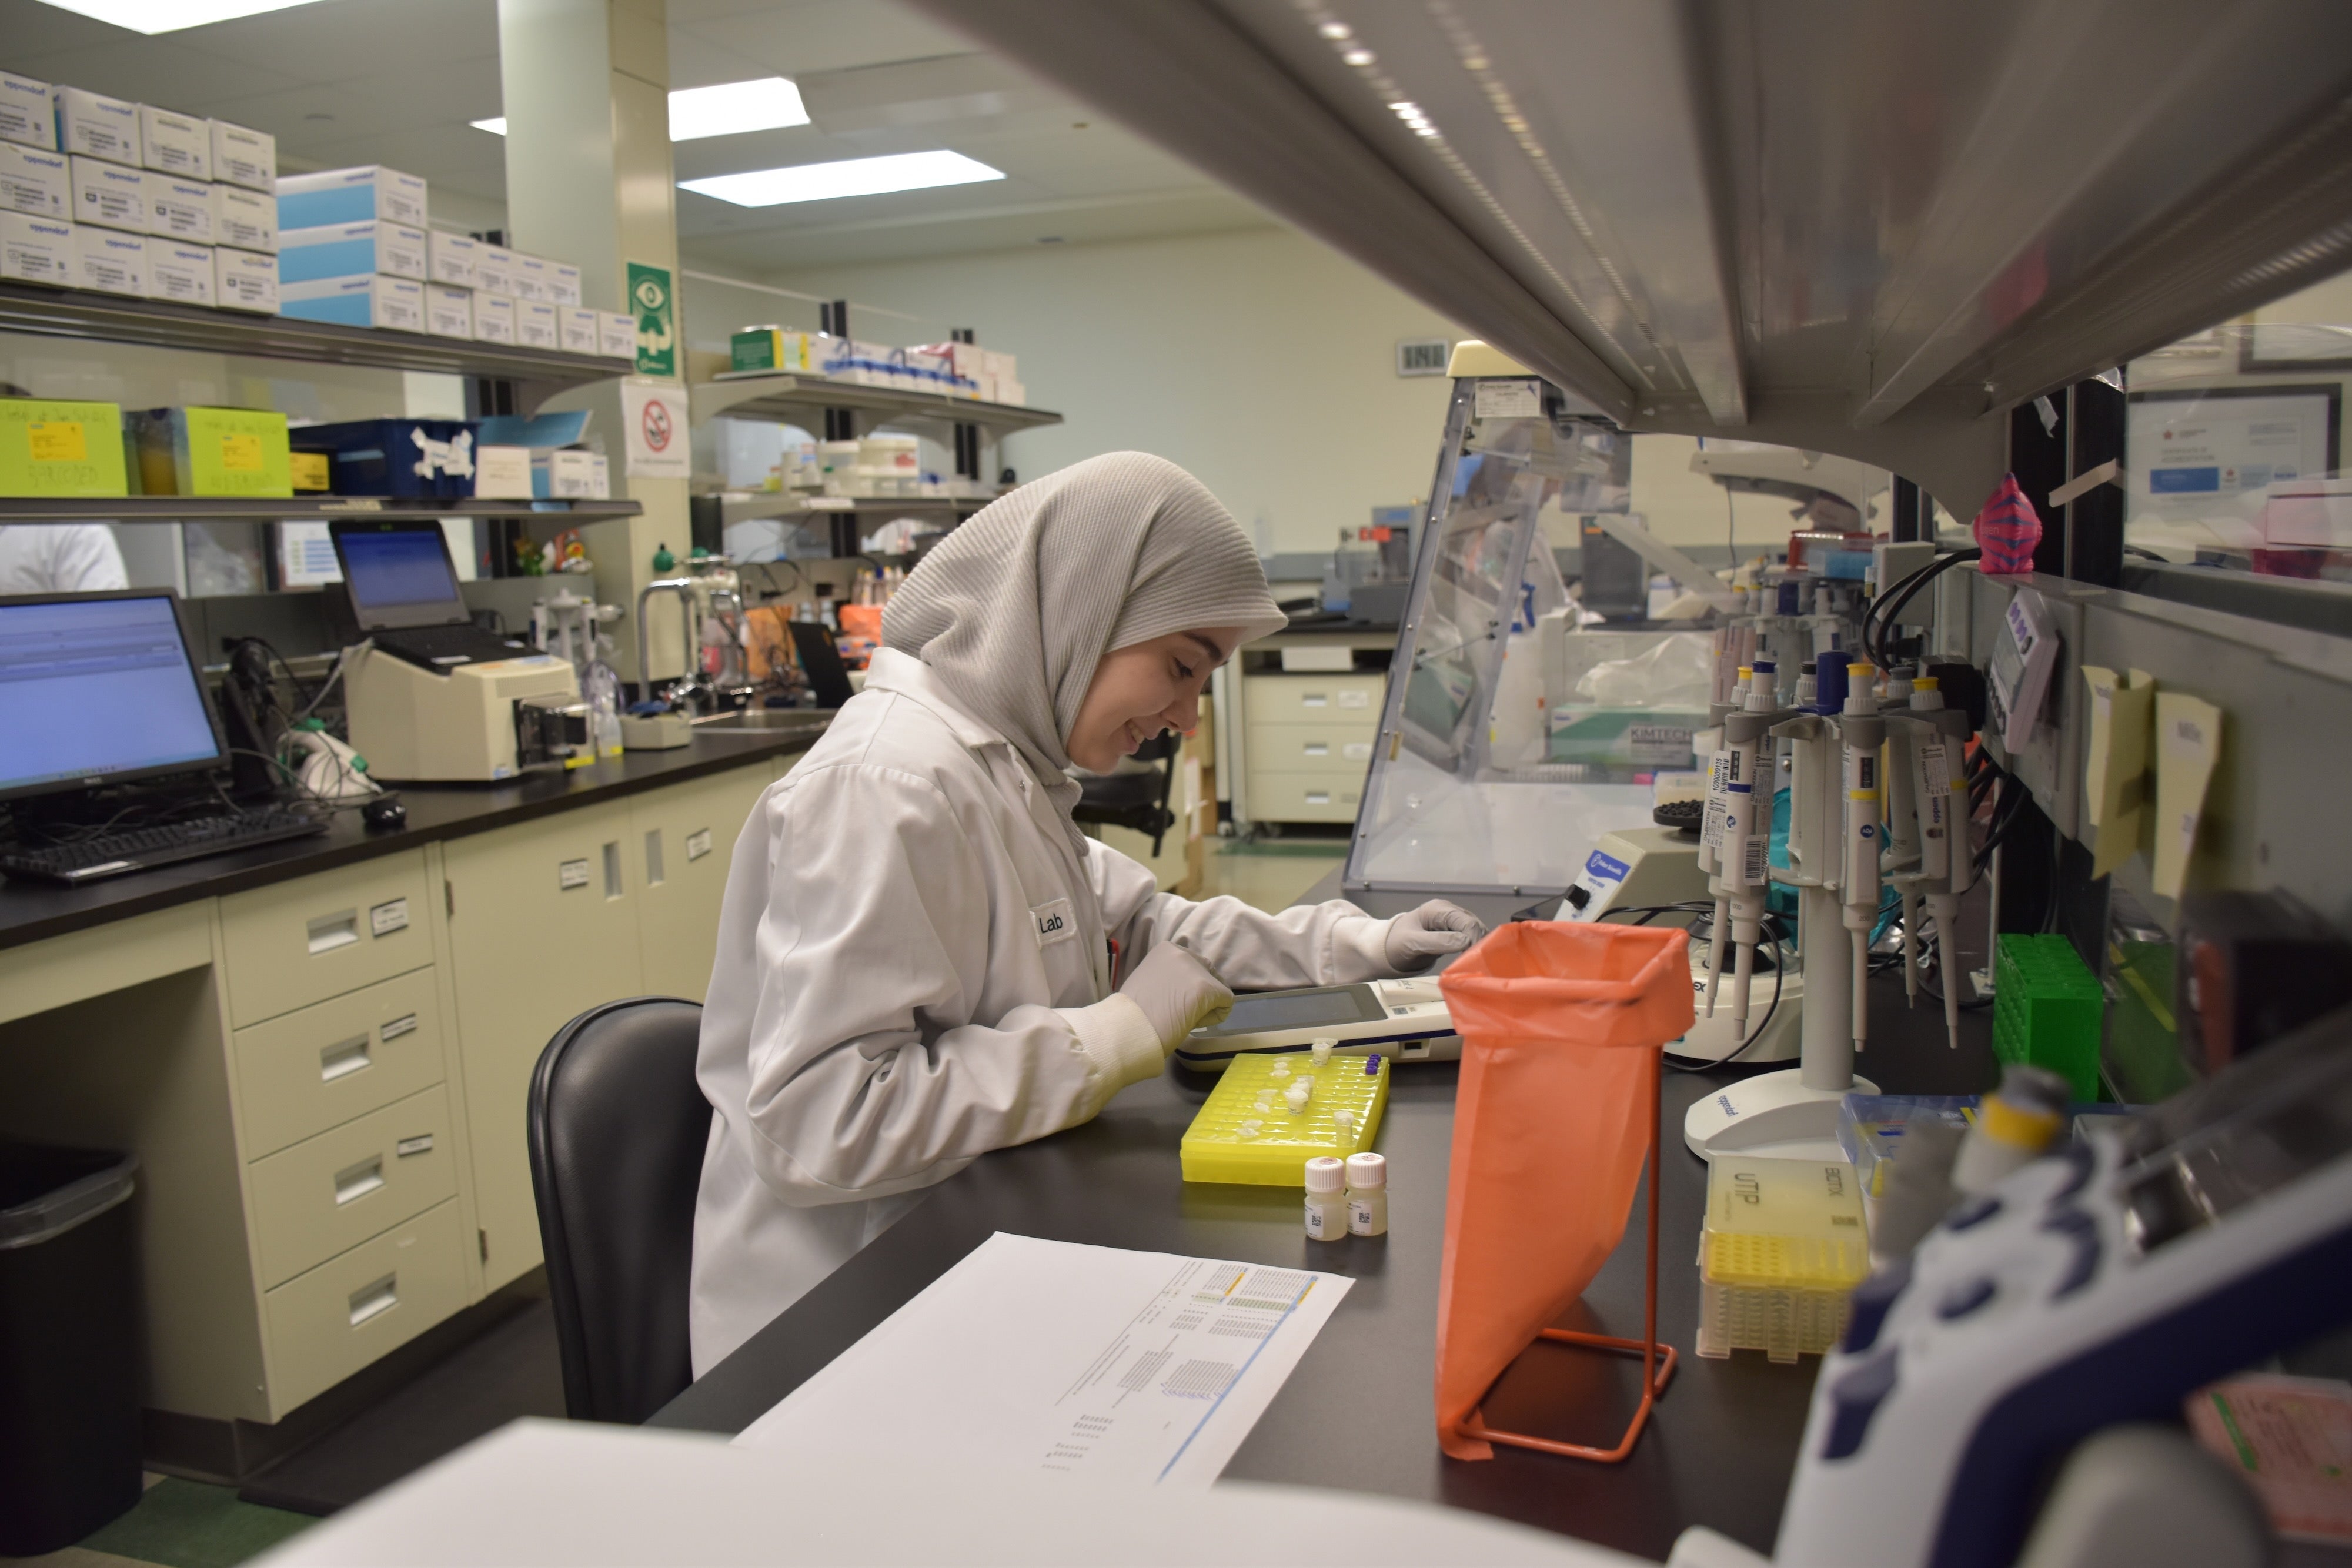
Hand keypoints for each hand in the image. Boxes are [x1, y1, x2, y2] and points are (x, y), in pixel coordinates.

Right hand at [1118, 943, 1234, 1051]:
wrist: (1127, 1029)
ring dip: (1207, 1007)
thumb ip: (1169, 977)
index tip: (1173, 1002)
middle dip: (1201, 995)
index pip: (1194, 966)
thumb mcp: (1149, 981)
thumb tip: (1185, 988)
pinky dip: (1215, 1017)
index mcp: (1166, 950)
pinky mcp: (1206, 988)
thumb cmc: (1133, 1013)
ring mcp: (1195, 970)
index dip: (1188, 988)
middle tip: (1180, 1012)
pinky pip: (1226, 1003)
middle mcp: (1182, 953)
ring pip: (1219, 990)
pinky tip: (1193, 1023)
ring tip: (1183, 1018)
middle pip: (1209, 975)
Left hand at [1383, 900, 1486, 971]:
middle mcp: (1448, 912)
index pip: (1466, 921)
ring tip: (1475, 963)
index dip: (1474, 938)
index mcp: (1438, 909)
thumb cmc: (1395, 943)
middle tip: (1476, 963)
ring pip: (1475, 932)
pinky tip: (1472, 960)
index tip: (1473, 957)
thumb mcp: (1413, 943)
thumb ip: (1438, 941)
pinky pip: (1470, 939)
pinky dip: (1473, 949)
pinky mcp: (1453, 934)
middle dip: (1478, 943)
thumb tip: (1465, 942)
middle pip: (1474, 925)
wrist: (1387, 949)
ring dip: (1478, 946)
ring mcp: (1452, 923)